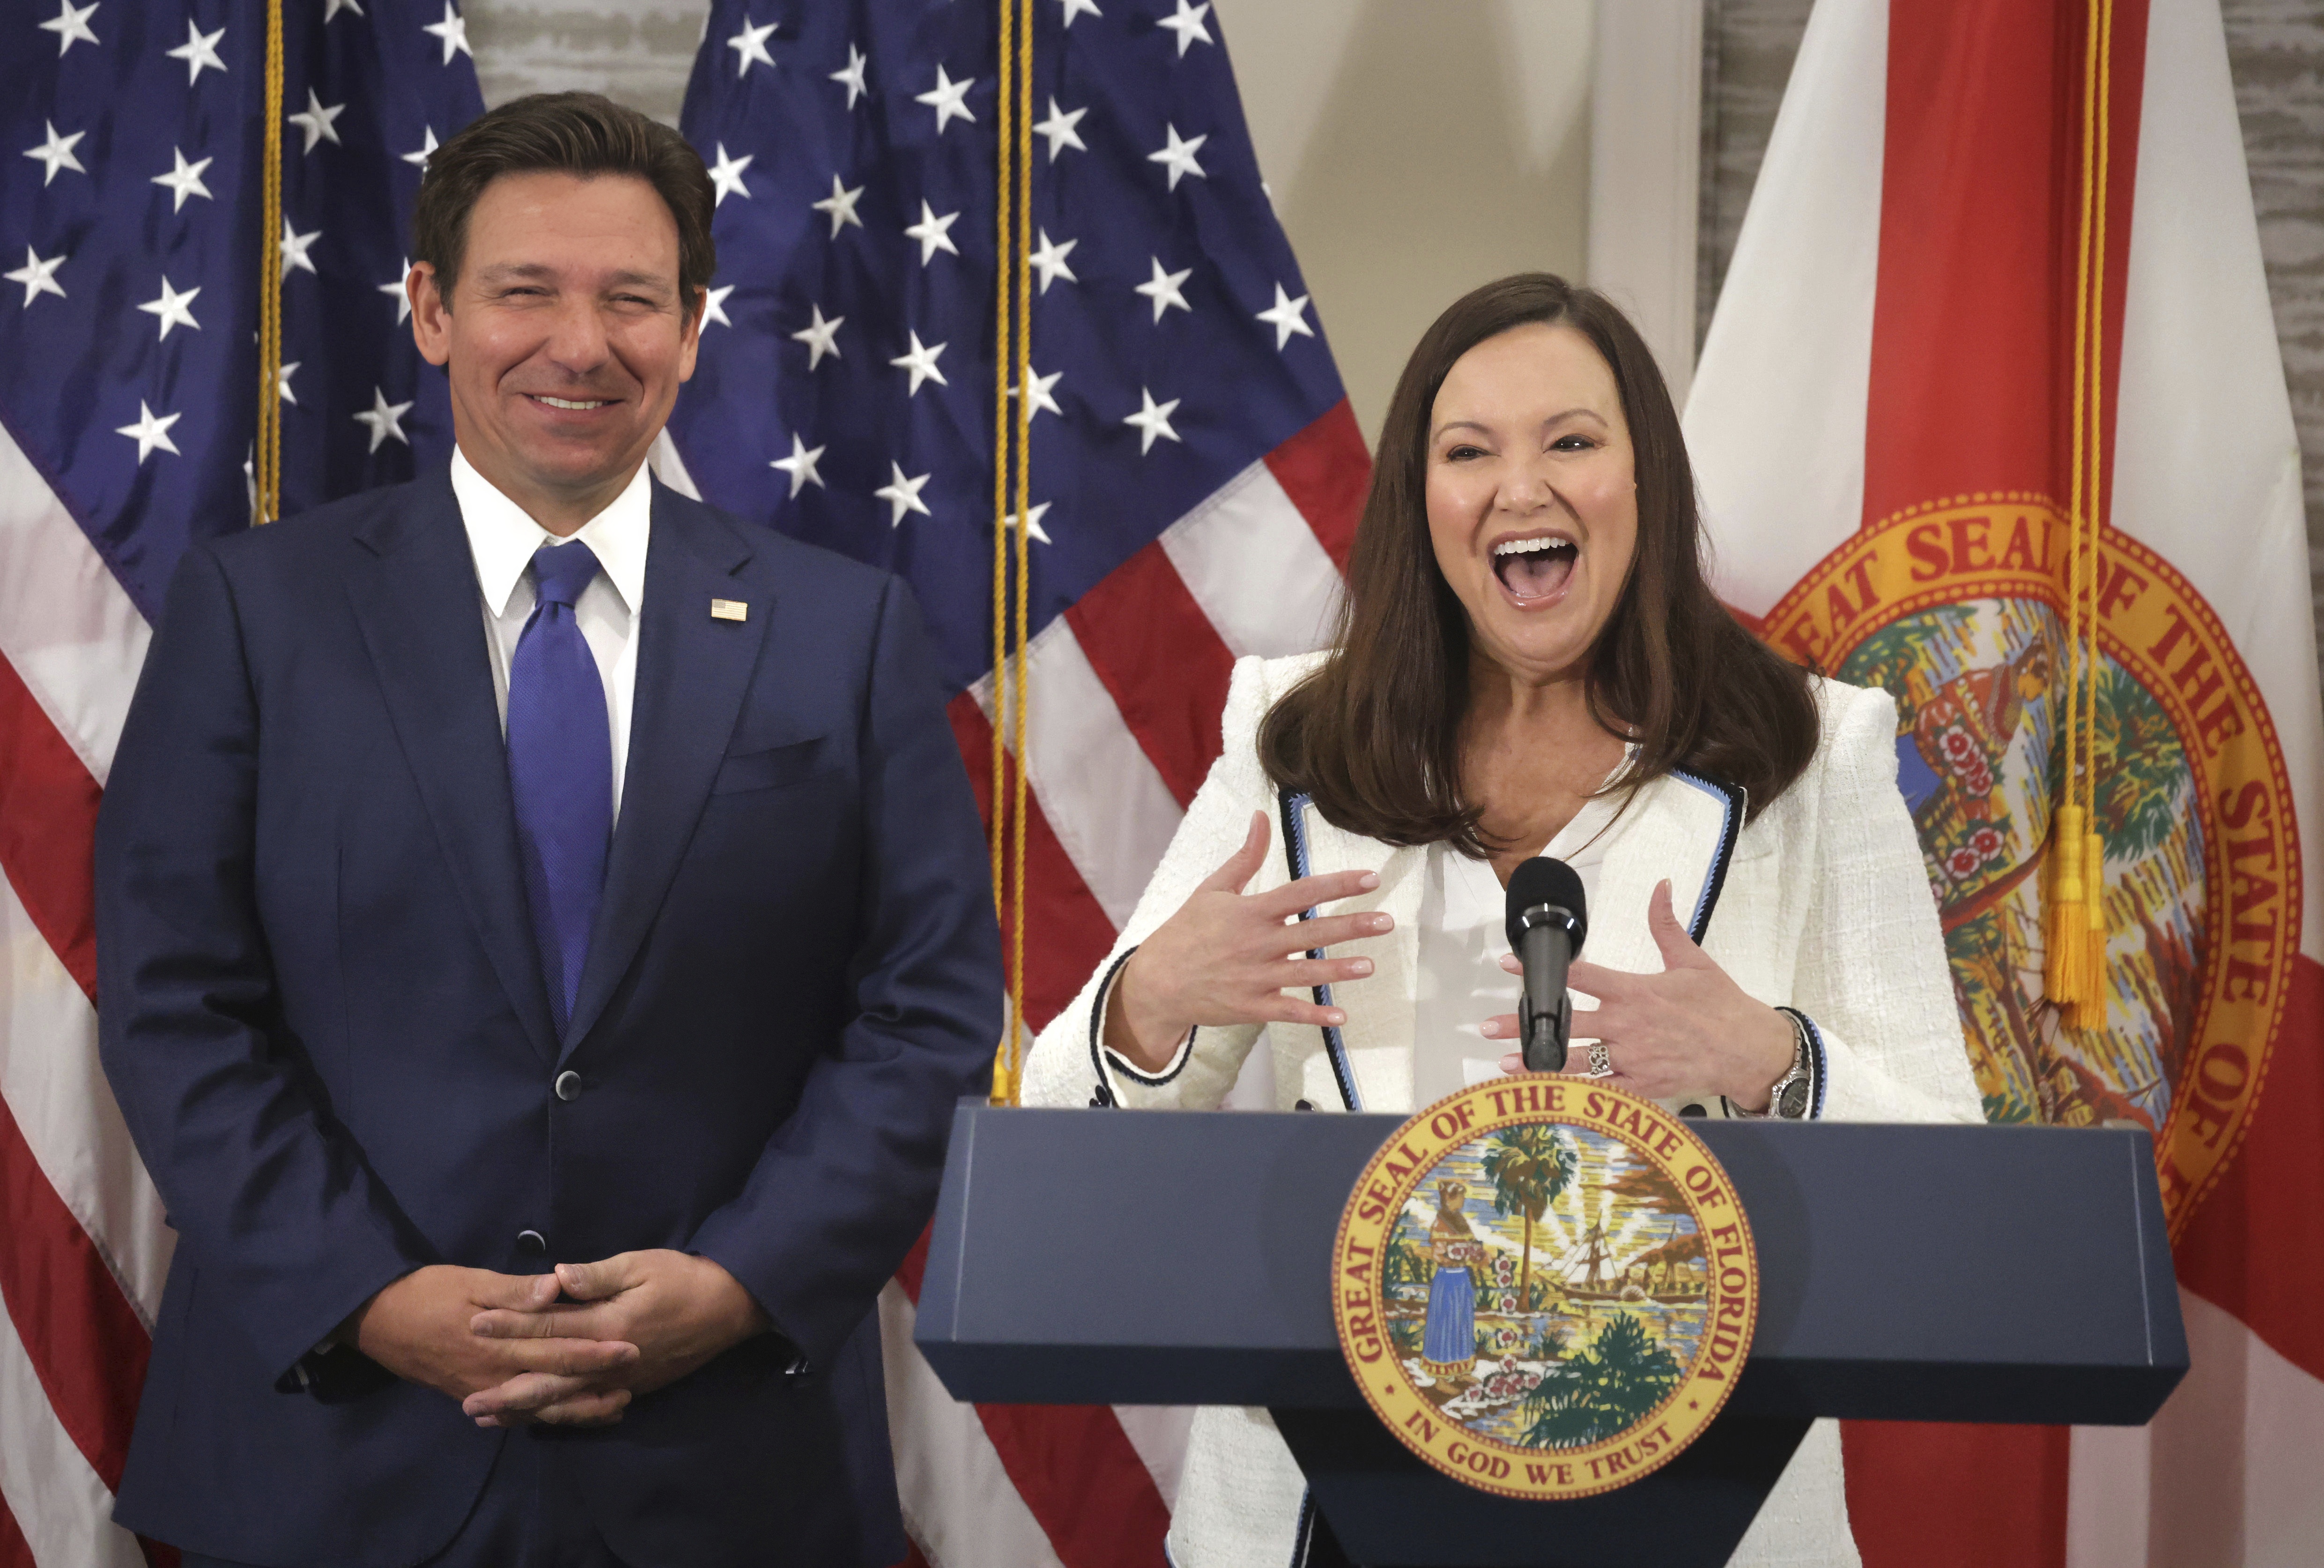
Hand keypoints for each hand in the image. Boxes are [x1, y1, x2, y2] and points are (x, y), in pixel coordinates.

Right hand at [346, 1265, 638, 1426]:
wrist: (376, 1320)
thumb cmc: (427, 1291)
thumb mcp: (472, 1281)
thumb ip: (515, 1290)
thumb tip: (556, 1289)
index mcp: (499, 1344)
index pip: (558, 1350)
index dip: (596, 1352)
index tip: (631, 1349)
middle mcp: (494, 1374)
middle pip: (554, 1385)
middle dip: (596, 1385)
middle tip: (635, 1383)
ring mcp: (482, 1389)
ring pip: (537, 1407)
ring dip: (576, 1409)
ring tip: (615, 1408)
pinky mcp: (471, 1394)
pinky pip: (514, 1413)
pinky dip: (543, 1416)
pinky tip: (563, 1415)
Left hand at [461, 1250, 769, 1426]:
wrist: (729, 1309)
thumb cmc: (684, 1278)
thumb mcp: (642, 1264)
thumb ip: (598, 1275)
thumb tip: (555, 1276)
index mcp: (609, 1325)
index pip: (549, 1329)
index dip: (510, 1326)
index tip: (475, 1325)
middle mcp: (610, 1361)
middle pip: (549, 1378)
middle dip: (505, 1388)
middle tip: (466, 1403)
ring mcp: (621, 1381)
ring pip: (565, 1401)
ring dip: (525, 1410)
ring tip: (489, 1419)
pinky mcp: (632, 1388)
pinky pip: (587, 1408)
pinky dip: (558, 1416)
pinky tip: (538, 1419)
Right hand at [1104, 810, 1390, 1072]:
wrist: (1156, 982)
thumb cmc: (1186, 931)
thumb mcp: (1213, 889)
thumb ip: (1245, 857)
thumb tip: (1260, 817)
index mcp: (1250, 911)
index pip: (1302, 893)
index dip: (1338, 884)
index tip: (1369, 879)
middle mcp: (1257, 943)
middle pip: (1312, 932)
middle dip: (1352, 926)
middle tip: (1387, 921)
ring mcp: (1255, 978)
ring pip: (1305, 973)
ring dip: (1339, 970)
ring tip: (1371, 965)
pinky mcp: (1251, 1007)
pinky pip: (1288, 1011)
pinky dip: (1314, 1015)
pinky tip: (1341, 1016)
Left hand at [1483, 880, 1794, 1104]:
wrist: (1749, 1049)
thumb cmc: (1721, 1004)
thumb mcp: (1693, 958)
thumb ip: (1666, 923)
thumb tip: (1661, 885)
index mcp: (1634, 991)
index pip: (1580, 976)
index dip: (1541, 970)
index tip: (1507, 965)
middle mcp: (1627, 1025)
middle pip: (1565, 1022)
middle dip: (1523, 1023)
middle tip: (1487, 1025)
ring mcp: (1632, 1058)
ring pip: (1576, 1061)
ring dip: (1538, 1061)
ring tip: (1503, 1062)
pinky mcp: (1642, 1086)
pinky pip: (1601, 1091)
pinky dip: (1573, 1093)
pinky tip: (1546, 1094)